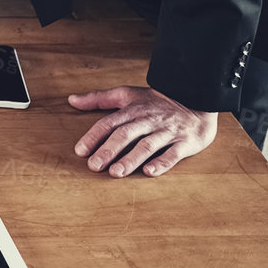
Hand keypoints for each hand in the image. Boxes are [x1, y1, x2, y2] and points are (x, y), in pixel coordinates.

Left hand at [69, 85, 216, 176]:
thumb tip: (71, 100)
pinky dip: (161, 163)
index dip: (94, 136)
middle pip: (125, 134)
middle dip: (108, 150)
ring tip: (116, 172)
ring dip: (131, 159)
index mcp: (132, 110)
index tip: (80, 151)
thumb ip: (98, 98)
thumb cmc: (155, 101)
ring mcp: (166, 132)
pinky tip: (149, 172)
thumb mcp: (126, 95)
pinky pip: (173, 154)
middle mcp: (148, 120)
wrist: (196, 98)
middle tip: (93, 166)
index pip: (109, 123)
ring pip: (147, 145)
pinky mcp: (185, 142)